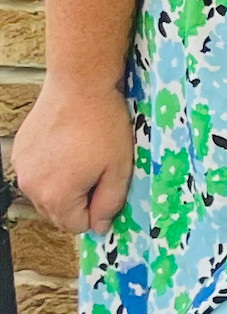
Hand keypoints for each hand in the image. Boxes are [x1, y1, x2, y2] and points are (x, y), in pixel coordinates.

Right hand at [12, 76, 133, 235]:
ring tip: (82, 158)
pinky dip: (51, 169)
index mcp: (57, 197)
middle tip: (98, 171)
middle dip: (79, 201)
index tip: (107, 187)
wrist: (80, 87)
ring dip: (63, 186)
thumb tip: (100, 227)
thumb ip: (110, 204)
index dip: (96, 211)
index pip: (76, 226)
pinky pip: (36, 174)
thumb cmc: (104, 127)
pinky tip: (67, 148)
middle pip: (58, 213)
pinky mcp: (19, 152)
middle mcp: (31, 187)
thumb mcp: (120, 169)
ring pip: (46, 194)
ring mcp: (22, 169)